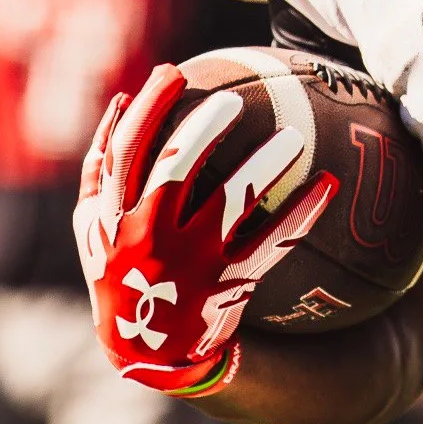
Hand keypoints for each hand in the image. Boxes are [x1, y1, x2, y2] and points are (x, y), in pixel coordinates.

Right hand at [75, 65, 336, 398]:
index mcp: (112, 217)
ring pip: (231, 202)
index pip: (126, 151)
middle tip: (235, 99)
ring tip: (295, 137)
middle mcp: (148, 237)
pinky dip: (301, 213)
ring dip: (265, 164)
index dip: (149, 109)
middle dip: (205, 127)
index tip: (173, 72)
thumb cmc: (118, 269)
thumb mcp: (93, 226)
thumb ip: (99, 167)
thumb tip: (124, 99)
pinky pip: (271, 243)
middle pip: (176, 168)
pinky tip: (328, 184)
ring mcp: (189, 262)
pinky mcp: (227, 284)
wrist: (146, 352)